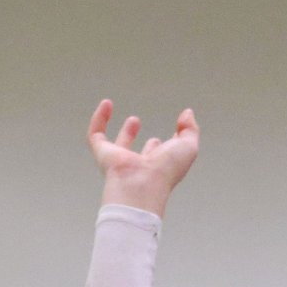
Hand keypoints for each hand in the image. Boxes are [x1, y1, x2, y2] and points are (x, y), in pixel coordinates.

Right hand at [88, 100, 198, 216]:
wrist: (141, 182)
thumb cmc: (166, 169)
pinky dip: (99, 118)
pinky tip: (106, 104)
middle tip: (151, 132)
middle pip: (144, 156)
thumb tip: (188, 113)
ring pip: (120, 148)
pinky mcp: (102, 153)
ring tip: (134, 119)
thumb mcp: (188, 146)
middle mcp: (142, 165)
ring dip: (126, 133)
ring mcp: (121, 160)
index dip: (172, 144)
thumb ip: (190, 129)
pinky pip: (96, 134)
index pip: (167, 156)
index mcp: (163, 167)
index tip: (177, 131)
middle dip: (149, 144)